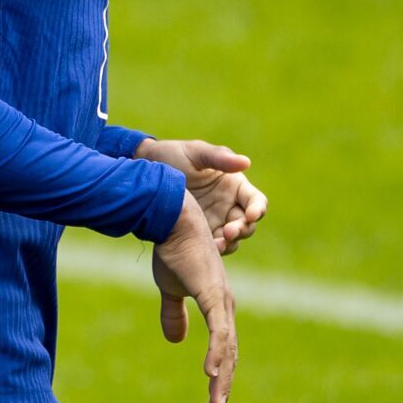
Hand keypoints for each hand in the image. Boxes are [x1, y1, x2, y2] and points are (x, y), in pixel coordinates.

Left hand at [137, 138, 267, 253]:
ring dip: (230, 243)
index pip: (255, 201)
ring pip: (234, 239)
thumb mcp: (195, 153)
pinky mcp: (201, 233)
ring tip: (217, 244)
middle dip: (242, 229)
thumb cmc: (172, 155)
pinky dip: (215, 249)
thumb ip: (218, 158)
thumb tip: (246, 162)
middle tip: (228, 232)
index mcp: (234, 186)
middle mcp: (229, 206)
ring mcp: (216, 221)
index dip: (257, 209)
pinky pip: (215, 246)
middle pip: (247, 223)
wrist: (144, 174)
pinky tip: (207, 248)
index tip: (251, 214)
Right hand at [152, 195, 237, 402]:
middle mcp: (225, 306)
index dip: (220, 373)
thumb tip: (176, 341)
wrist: (171, 221)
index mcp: (217, 305)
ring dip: (221, 379)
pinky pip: (218, 332)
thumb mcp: (169, 288)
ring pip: (227, 350)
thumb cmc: (172, 249)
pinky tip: (210, 372)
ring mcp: (221, 302)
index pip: (224, 347)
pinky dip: (216, 354)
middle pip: (230, 355)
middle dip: (223, 385)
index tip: (215, 399)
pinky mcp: (212, 296)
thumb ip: (174, 314)